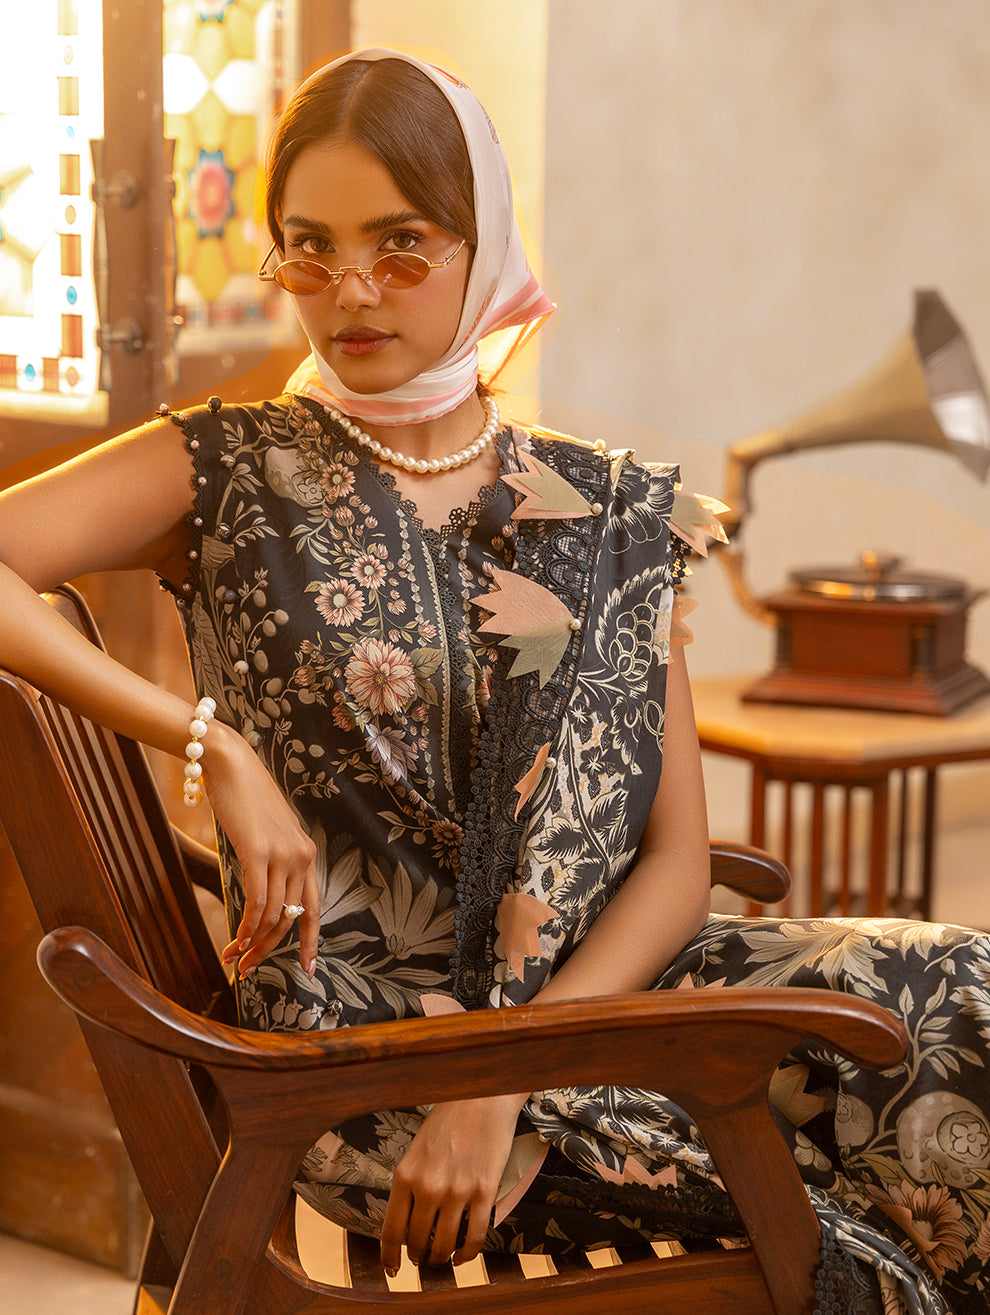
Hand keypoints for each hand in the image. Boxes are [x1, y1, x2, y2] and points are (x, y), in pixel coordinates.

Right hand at [204, 722, 319, 977]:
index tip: (308, 969)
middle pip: (291, 919)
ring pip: (271, 916)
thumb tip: (261, 896)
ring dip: (251, 944)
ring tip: (232, 959)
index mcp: (306, 853)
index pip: (314, 908)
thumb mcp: (266, 833)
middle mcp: (301, 856)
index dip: (310, 941)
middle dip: (269, 950)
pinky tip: (235, 941)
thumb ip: (271, 862)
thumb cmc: (244, 797)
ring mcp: (282, 854)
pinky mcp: (258, 851)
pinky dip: (246, 927)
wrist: (231, 762)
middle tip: (246, 970)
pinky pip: (256, 902)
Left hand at [380, 1093, 525, 1273]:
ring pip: (444, 1245)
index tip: (392, 1268)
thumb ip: (410, 1184)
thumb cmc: (448, 1121)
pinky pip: (475, 1237)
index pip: (391, 1230)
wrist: (482, 1097)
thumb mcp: (417, 1151)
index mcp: (405, 1175)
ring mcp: (457, 1191)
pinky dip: (468, 1254)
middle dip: (418, 1257)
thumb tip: (407, 1221)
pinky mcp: (484, 1191)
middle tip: (422, 1259)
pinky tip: (464, 1256)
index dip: (390, 1256)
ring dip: (441, 1258)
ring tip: (442, 1259)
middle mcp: (428, 1186)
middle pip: (417, 1242)